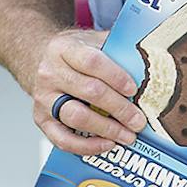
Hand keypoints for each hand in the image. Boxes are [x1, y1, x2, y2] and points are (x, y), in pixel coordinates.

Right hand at [32, 30, 145, 156]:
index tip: (133, 89)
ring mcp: (44, 98)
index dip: (115, 76)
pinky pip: (63, 139)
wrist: (38, 59)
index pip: (91, 61)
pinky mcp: (41, 119)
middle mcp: (50, 73)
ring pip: (76, 116)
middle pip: (89, 91)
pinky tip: (107, 144)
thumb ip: (115, 50)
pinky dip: (86, 146)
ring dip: (107, 129)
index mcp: (65, 49)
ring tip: (128, 135)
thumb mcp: (91, 41)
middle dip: (119, 108)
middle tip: (139, 121)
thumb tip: (147, 62)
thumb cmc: (73, 54)